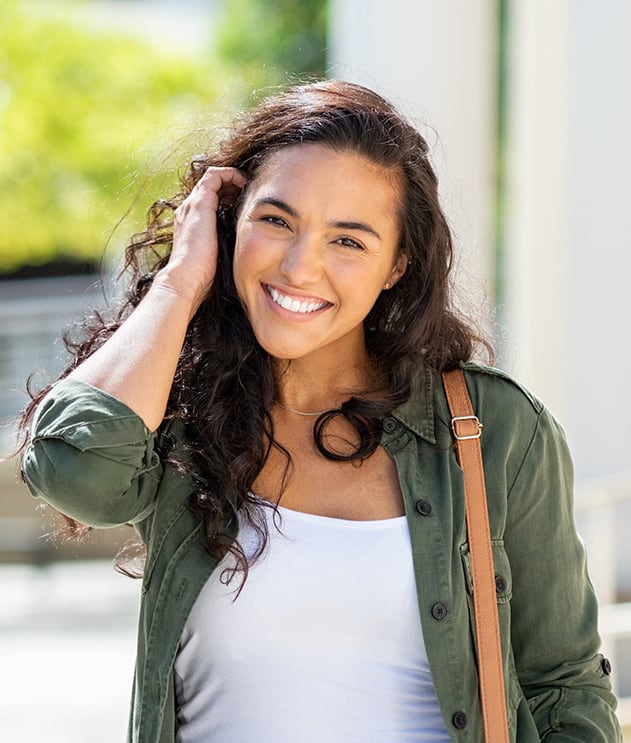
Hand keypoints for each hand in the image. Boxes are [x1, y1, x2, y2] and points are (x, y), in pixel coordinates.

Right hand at [155, 166, 246, 313]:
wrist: (186, 279)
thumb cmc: (202, 276)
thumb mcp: (217, 257)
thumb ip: (226, 247)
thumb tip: (247, 254)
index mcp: (190, 223)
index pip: (208, 200)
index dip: (227, 196)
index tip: (244, 203)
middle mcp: (188, 210)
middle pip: (210, 187)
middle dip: (230, 185)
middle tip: (248, 191)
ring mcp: (192, 205)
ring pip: (213, 178)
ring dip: (232, 178)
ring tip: (248, 185)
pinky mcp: (200, 203)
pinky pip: (215, 175)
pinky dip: (231, 175)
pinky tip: (245, 184)